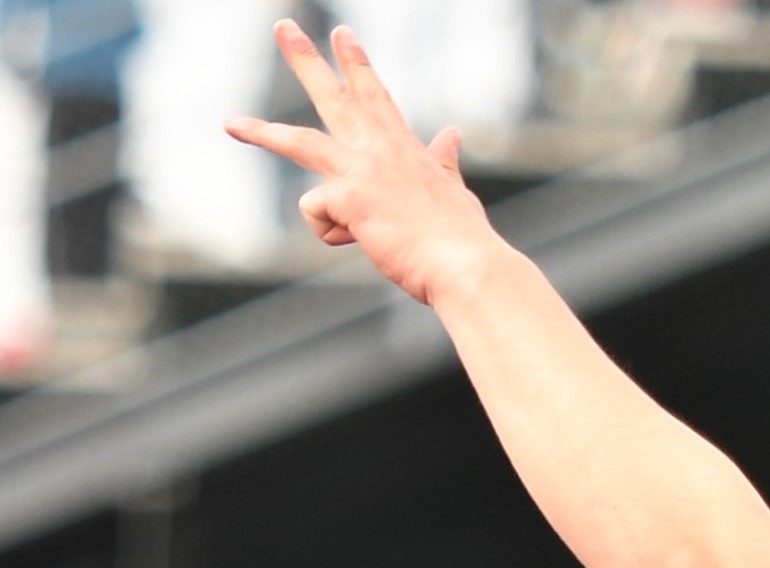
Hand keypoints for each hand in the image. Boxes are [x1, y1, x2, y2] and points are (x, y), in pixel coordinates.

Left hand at [226, 21, 497, 306]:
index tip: (342, 34)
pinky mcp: (346, 199)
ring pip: (298, 141)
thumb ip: (444, 163)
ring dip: (262, 131)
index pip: (376, 95)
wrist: (466, 267)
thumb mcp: (455, 192)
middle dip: (305, 60)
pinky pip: (317, 216)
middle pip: (333, 96)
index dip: (357, 63)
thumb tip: (452, 135)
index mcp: (405, 148)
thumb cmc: (463, 240)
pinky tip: (362, 243)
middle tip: (282, 27)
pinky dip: (334, 235)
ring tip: (232, 125)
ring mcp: (361, 171)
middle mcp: (379, 150)